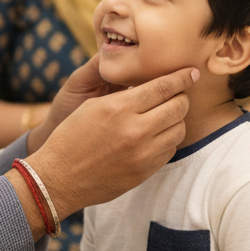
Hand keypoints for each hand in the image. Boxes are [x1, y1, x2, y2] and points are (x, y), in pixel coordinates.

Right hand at [25, 65, 198, 216]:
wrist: (59, 178)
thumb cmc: (71, 137)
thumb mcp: (92, 105)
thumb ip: (124, 94)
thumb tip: (152, 85)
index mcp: (119, 108)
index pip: (164, 87)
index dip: (182, 77)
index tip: (191, 72)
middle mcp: (135, 130)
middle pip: (178, 107)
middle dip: (182, 97)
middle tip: (178, 94)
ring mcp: (142, 154)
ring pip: (179, 130)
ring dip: (176, 119)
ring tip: (166, 115)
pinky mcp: (145, 171)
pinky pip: (170, 150)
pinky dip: (168, 139)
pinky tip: (156, 135)